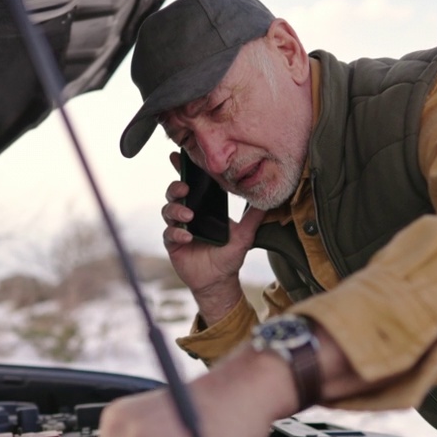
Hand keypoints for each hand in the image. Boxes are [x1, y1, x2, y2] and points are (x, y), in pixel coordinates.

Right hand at [162, 152, 266, 323]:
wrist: (219, 280)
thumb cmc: (229, 256)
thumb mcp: (245, 234)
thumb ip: (254, 217)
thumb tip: (268, 200)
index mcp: (203, 206)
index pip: (192, 184)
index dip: (184, 169)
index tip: (179, 156)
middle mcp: (189, 213)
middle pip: (174, 193)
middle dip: (176, 187)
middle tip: (185, 189)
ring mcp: (178, 227)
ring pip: (168, 210)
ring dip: (176, 210)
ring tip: (189, 216)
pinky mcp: (173, 243)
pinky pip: (168, 233)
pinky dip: (177, 232)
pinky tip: (187, 235)